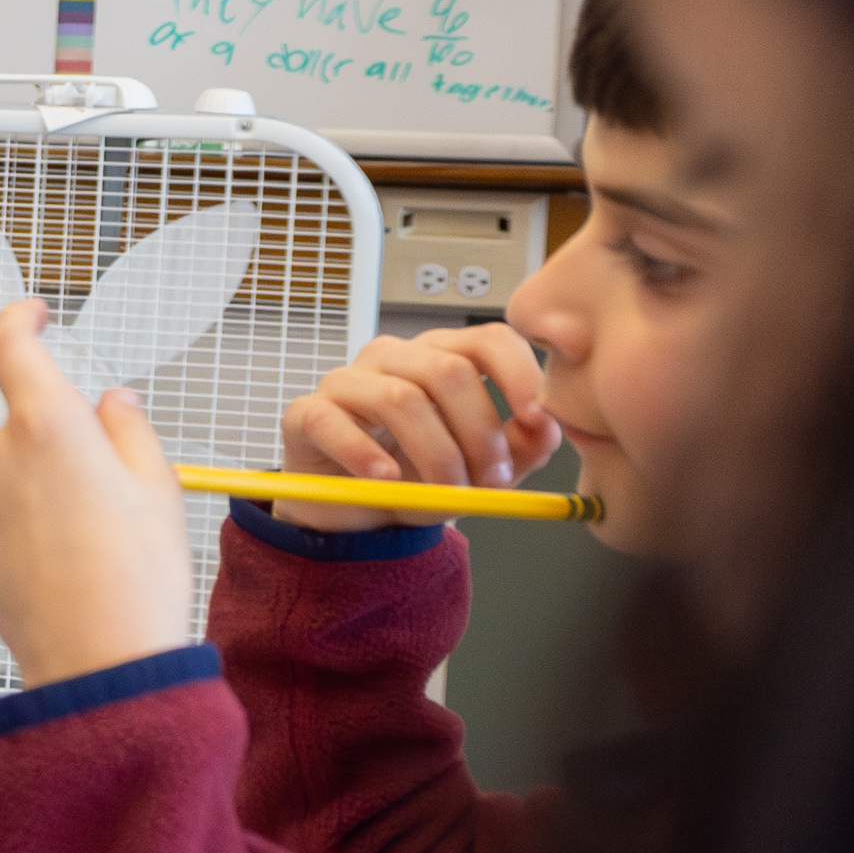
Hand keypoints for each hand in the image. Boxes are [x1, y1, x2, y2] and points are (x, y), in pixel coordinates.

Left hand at [0, 299, 199, 688]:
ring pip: (5, 471)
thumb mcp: (158, 488)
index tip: (34, 313)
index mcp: (46, 425)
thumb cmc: (134, 581)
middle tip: (108, 486)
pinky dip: (20, 524)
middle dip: (57, 438)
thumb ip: (128, 428)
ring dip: (38, 485)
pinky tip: (60, 561)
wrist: (98, 666)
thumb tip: (113, 402)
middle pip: (20, 420)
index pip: (7, 344)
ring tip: (90, 538)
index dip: (18, 318)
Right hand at [282, 321, 560, 496]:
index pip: (488, 338)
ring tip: (448, 494)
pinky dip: (364, 453)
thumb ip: (521, 447)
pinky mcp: (307, 413)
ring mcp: (346, 381)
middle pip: (448, 371)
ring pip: (400, 398)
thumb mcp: (482, 470)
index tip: (537, 416)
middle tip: (492, 482)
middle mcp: (393, 358)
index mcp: (441, 357)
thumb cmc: (417, 478)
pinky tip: (385, 478)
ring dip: (436, 454)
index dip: (518, 372)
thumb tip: (546, 426)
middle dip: (480, 434)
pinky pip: (333, 422)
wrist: (355, 514)